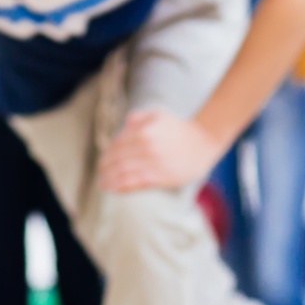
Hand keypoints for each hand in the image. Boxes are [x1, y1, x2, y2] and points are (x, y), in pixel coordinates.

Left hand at [98, 108, 226, 192]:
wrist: (204, 140)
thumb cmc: (179, 128)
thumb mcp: (156, 115)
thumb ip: (136, 119)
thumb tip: (120, 131)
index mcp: (142, 131)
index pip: (116, 146)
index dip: (106, 156)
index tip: (102, 163)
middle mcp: (145, 146)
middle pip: (116, 160)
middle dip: (104, 169)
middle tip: (100, 175)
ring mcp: (152, 163)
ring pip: (121, 173)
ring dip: (108, 180)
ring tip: (103, 184)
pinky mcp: (159, 177)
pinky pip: (133, 183)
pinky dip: (120, 187)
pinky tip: (114, 189)